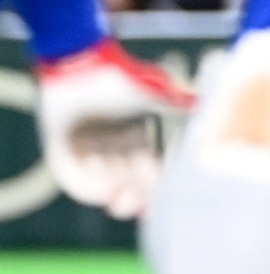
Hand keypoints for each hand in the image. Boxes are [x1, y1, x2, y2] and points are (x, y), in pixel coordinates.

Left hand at [34, 40, 193, 218]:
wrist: (77, 64)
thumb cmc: (117, 79)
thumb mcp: (153, 94)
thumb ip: (178, 105)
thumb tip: (205, 108)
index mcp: (134, 135)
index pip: (148, 169)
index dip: (154, 186)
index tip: (160, 203)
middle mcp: (111, 144)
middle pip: (125, 181)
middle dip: (133, 197)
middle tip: (136, 208)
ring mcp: (85, 148)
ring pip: (102, 182)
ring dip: (113, 193)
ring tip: (119, 199)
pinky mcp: (60, 150)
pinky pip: (74, 178)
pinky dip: (88, 188)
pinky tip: (103, 192)